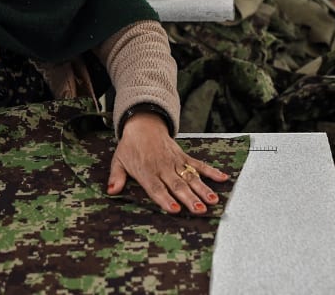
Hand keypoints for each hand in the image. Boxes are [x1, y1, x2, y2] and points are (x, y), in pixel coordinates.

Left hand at [107, 112, 228, 214]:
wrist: (143, 124)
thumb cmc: (130, 147)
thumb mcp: (118, 161)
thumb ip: (116, 177)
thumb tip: (111, 191)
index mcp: (146, 171)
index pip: (156, 188)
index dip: (165, 199)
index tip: (175, 209)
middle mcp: (162, 167)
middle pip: (177, 185)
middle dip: (189, 198)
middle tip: (200, 209)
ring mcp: (175, 162)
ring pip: (190, 177)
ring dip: (202, 189)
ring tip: (212, 200)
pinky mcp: (183, 157)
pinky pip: (199, 164)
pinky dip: (211, 171)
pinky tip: (223, 178)